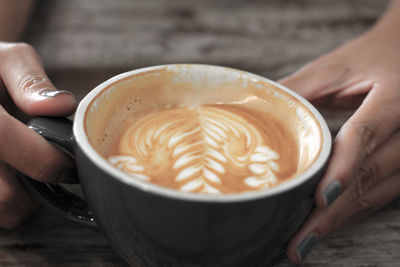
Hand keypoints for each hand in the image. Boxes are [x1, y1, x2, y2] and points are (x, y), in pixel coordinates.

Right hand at [0, 42, 75, 228]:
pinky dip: (11, 206)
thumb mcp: (4, 60)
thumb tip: (62, 106)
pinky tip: (13, 178)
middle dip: (38, 184)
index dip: (45, 158)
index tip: (69, 161)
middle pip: (4, 192)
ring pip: (1, 209)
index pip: (4, 139)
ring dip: (24, 198)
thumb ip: (30, 80)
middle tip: (51, 165)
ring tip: (29, 169)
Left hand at [279, 29, 399, 261]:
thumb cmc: (368, 60)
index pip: (369, 133)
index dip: (344, 167)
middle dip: (334, 212)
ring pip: (379, 192)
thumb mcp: (334, 68)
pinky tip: (326, 224)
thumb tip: (250, 111)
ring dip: (341, 220)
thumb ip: (298, 89)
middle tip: (298, 243)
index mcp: (396, 95)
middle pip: (373, 175)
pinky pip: (382, 193)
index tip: (320, 198)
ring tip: (304, 243)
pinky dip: (352, 210)